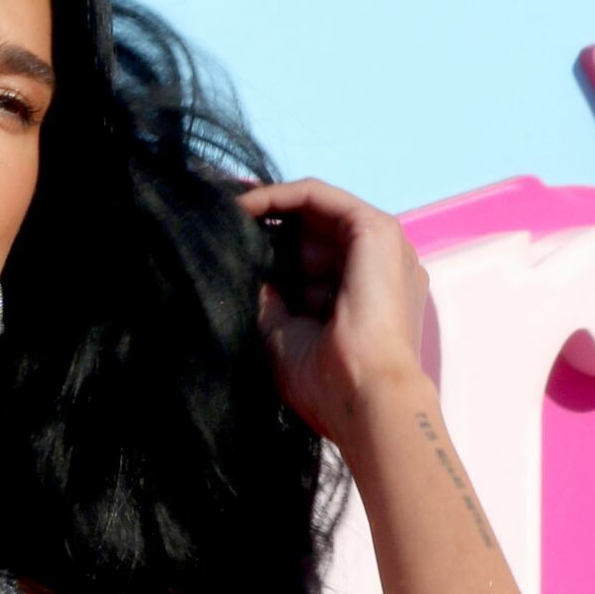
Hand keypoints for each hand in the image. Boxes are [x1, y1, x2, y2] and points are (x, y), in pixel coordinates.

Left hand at [234, 177, 429, 444]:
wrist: (364, 397)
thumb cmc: (325, 381)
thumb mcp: (280, 334)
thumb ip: (268, 299)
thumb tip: (245, 272)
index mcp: (361, 293)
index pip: (309, 254)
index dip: (265, 242)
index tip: (222, 239)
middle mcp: (375, 266)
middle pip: (309, 227)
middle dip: (261, 220)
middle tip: (214, 220)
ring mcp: (380, 246)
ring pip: (312, 208)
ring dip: (265, 204)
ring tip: (222, 211)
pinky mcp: (377, 229)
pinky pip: (319, 196)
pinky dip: (279, 196)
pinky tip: (244, 207)